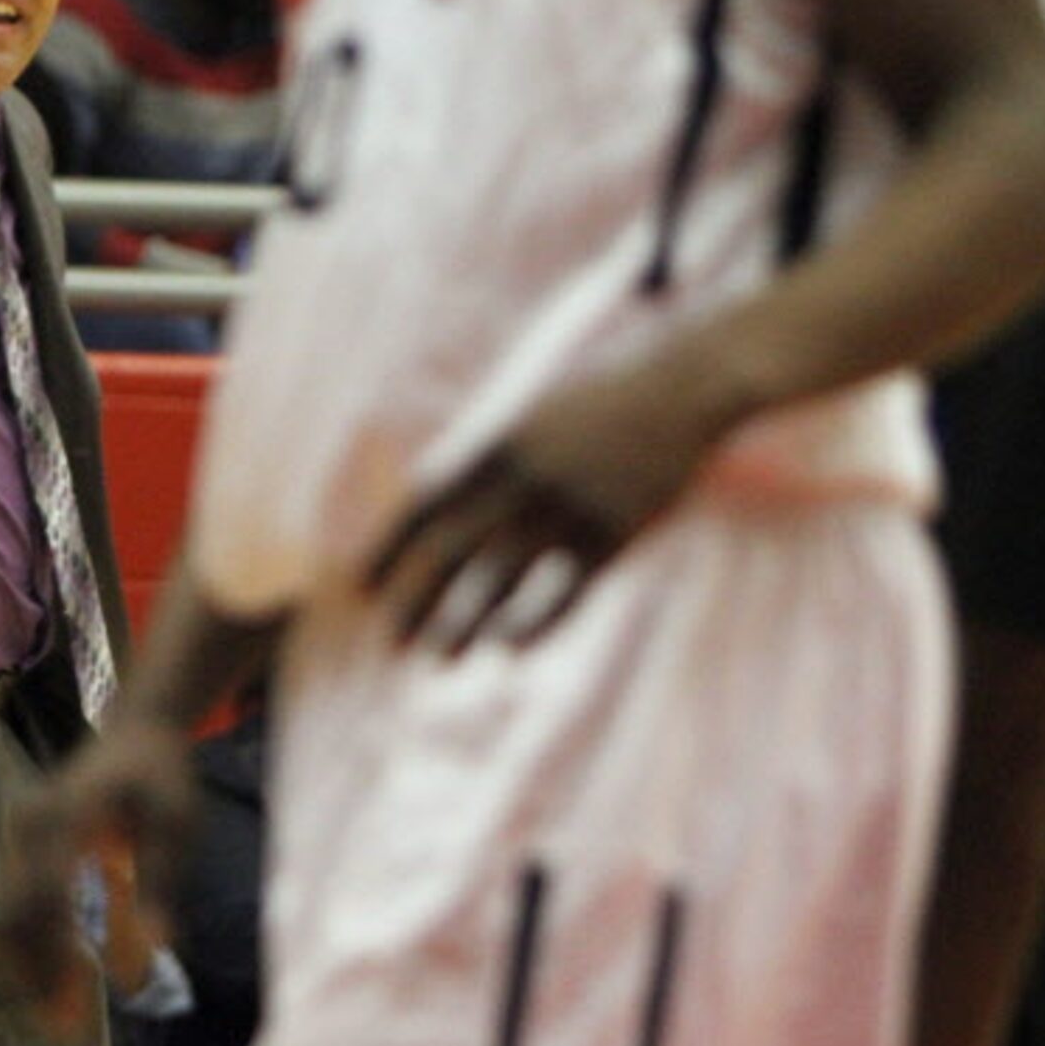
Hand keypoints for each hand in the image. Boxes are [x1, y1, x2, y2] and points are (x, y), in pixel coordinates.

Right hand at [0, 709, 198, 1032]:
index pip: (46, 896)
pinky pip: (17, 903)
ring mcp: (22, 833)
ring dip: (31, 967)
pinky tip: (63, 977)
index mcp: (66, 816)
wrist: (138, 733)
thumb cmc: (163, 779)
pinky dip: (34, 945)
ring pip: (9, 914)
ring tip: (64, 1015)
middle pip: (15, 913)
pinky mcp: (24, 846)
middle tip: (67, 1028)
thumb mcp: (175, 826)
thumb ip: (159, 884)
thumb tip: (158, 950)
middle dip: (36, 974)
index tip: (74, 1007)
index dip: (54, 955)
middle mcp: (32, 824)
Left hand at [370, 355, 732, 654]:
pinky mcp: (615, 533)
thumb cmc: (602, 399)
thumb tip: (436, 493)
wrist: (683, 384)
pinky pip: (566, 591)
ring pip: (503, 581)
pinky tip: (509, 651)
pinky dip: (534, 623)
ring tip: (438, 661)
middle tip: (391, 643)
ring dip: (466, 624)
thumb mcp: (533, 415)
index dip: (390, 549)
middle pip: (454, 551)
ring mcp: (569, 508)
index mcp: (496, 444)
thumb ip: (490, 457)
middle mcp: (523, 480)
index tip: (361, 588)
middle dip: (418, 600)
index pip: (425, 507)